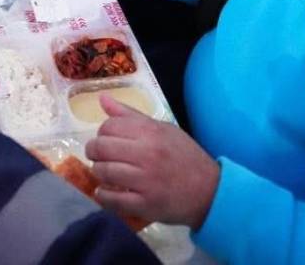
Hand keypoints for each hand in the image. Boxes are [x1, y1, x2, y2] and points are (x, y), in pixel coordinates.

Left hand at [86, 97, 219, 228]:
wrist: (211, 192)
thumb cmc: (185, 157)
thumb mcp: (163, 129)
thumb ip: (131, 115)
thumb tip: (102, 99)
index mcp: (151, 132)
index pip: (110, 126)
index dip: (102, 132)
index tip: (106, 139)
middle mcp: (147, 154)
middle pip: (102, 147)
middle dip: (93, 151)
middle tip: (97, 156)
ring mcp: (146, 181)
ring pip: (104, 172)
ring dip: (98, 172)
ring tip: (103, 173)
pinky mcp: (146, 205)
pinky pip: (113, 200)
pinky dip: (103, 196)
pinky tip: (105, 192)